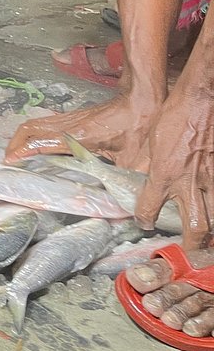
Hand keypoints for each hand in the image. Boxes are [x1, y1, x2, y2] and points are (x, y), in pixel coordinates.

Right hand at [4, 92, 157, 167]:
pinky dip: (33, 133)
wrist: (142, 98)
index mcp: (79, 136)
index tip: (10, 161)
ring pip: (35, 123)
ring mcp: (70, 118)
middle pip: (29, 128)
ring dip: (22, 137)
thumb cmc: (139, 126)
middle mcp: (69, 125)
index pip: (41, 142)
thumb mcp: (134, 160)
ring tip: (17, 153)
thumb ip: (123, 182)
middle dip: (14, 143)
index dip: (23, 151)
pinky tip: (37, 145)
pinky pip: (44, 122)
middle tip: (9, 159)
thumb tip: (125, 207)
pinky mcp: (74, 116)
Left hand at [136, 88, 213, 246]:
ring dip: (211, 232)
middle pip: (196, 227)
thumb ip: (155, 165)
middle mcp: (189, 182)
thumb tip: (152, 177)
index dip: (144, 219)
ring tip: (207, 240)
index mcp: (164, 174)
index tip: (144, 222)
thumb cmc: (174, 115)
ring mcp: (212, 178)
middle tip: (188, 249)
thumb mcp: (154, 142)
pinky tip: (213, 209)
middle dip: (191, 243)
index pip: (149, 208)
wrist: (202, 100)